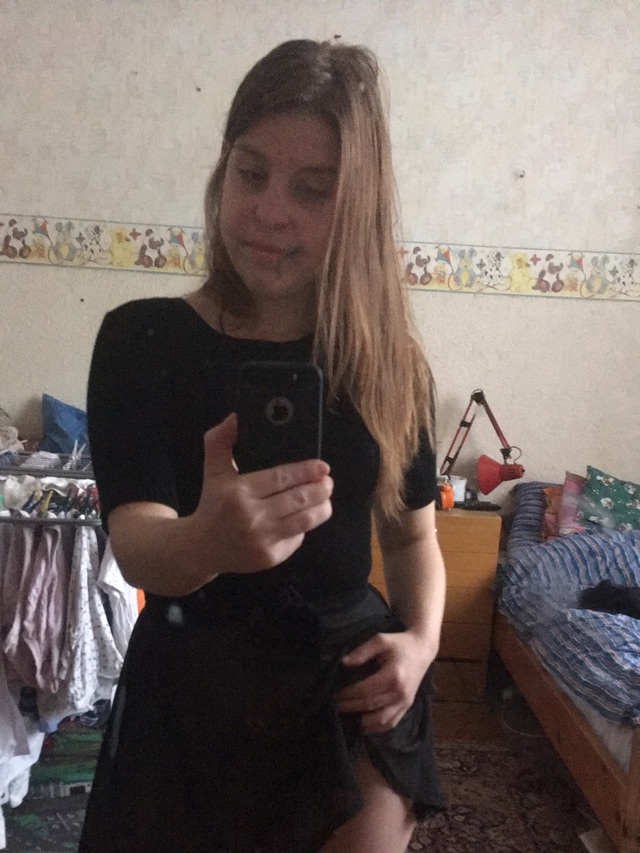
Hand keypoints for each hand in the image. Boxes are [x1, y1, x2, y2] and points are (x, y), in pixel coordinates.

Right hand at [190, 413, 332, 573]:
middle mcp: (252, 517)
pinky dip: (305, 526)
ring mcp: (262, 540)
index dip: (306, 472)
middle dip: (320, 488)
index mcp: (239, 492)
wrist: (200, 549)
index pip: (281, 478)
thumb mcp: (213, 472)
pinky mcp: (270, 558)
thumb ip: (220, 442)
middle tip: (328, 481)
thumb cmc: (212, 505)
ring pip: (304, 521)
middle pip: (298, 499)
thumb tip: (234, 417)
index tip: (323, 467)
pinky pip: (297, 539)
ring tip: (326, 498)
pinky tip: (306, 516)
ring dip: (322, 507)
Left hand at [334, 631, 435, 733]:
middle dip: (349, 707)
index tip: (333, 695)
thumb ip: (362, 651)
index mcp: (393, 676)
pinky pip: (391, 723)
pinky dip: (376, 727)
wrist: (422, 650)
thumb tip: (343, 663)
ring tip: (346, 716)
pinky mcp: (407, 707)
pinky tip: (364, 725)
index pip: (365, 690)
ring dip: (362, 721)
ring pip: (381, 720)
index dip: (347, 694)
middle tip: (334, 706)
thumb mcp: (380, 640)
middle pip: (370, 706)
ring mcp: (405, 702)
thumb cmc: (400, 644)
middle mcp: (400, 693)